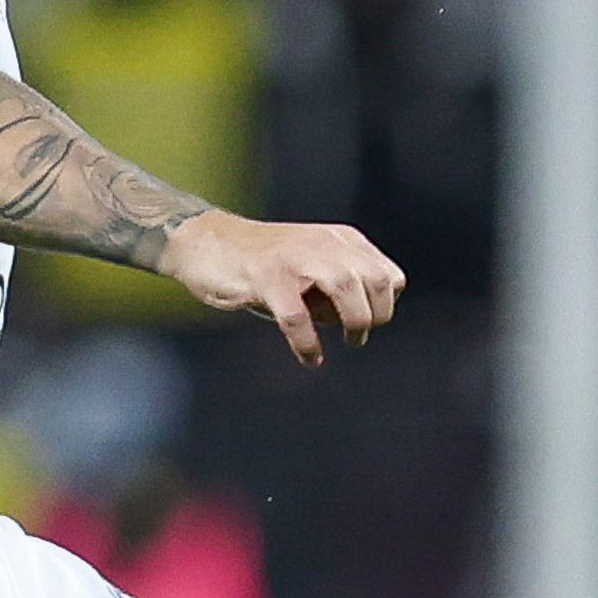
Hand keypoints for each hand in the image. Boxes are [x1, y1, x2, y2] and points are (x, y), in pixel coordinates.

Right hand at [158, 211, 404, 366]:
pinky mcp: (267, 277)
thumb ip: (340, 287)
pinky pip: (298, 317)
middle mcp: (324, 243)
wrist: (207, 242)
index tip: (369, 320)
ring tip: (347, 342)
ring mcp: (295, 258)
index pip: (390, 276)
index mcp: (341, 240)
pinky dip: (308, 344)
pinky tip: (311, 357)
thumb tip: (364, 324)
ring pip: (346, 290)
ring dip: (354, 323)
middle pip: (376, 282)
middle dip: (376, 316)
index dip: (386, 305)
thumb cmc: (264, 265)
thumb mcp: (312, 264)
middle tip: (356, 336)